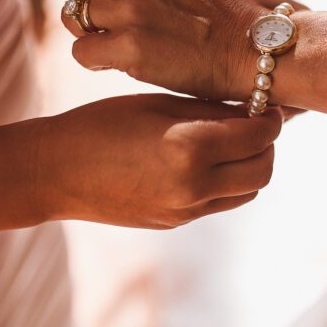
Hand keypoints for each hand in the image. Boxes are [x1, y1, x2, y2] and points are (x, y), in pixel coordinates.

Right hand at [32, 94, 282, 228]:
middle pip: (263, 171)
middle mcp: (195, 186)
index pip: (260, 136)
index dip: (271, 119)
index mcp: (192, 148)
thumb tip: (251, 109)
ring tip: (234, 141)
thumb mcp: (158, 104)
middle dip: (268, 145)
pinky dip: (226, 182)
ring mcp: (186, 210)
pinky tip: (208, 159)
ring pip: (246, 192)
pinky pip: (219, 203)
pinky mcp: (175, 222)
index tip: (266, 104)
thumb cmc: (101, 124)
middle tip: (257, 123)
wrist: (55, 171)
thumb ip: (210, 109)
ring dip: (250, 166)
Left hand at [63, 0, 269, 100]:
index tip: (131, 2)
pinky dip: (97, 62)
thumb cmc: (218, 10)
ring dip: (98, 37)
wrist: (252, 49)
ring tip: (131, 45)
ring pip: (77, 20)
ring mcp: (132, 6)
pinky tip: (124, 62)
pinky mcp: (130, 44)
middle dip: (100, 12)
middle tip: (137, 29)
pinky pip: (82, 51)